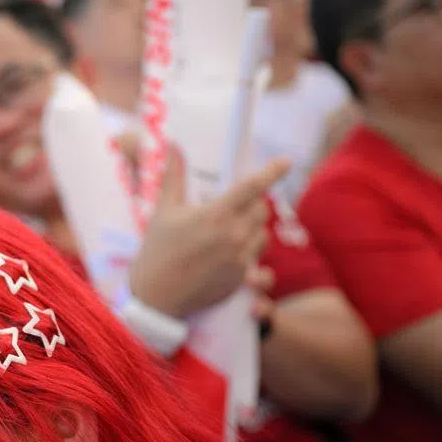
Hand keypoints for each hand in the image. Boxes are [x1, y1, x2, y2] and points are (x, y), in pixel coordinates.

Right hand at [128, 150, 289, 318]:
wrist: (156, 296)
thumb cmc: (156, 250)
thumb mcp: (163, 211)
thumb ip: (174, 176)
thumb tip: (173, 146)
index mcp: (215, 215)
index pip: (252, 187)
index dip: (272, 172)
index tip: (286, 162)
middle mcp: (233, 236)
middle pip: (262, 210)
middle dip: (252, 205)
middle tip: (231, 208)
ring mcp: (240, 260)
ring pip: (263, 236)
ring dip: (252, 231)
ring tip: (228, 235)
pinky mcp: (242, 280)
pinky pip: (260, 263)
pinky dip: (250, 256)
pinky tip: (233, 257)